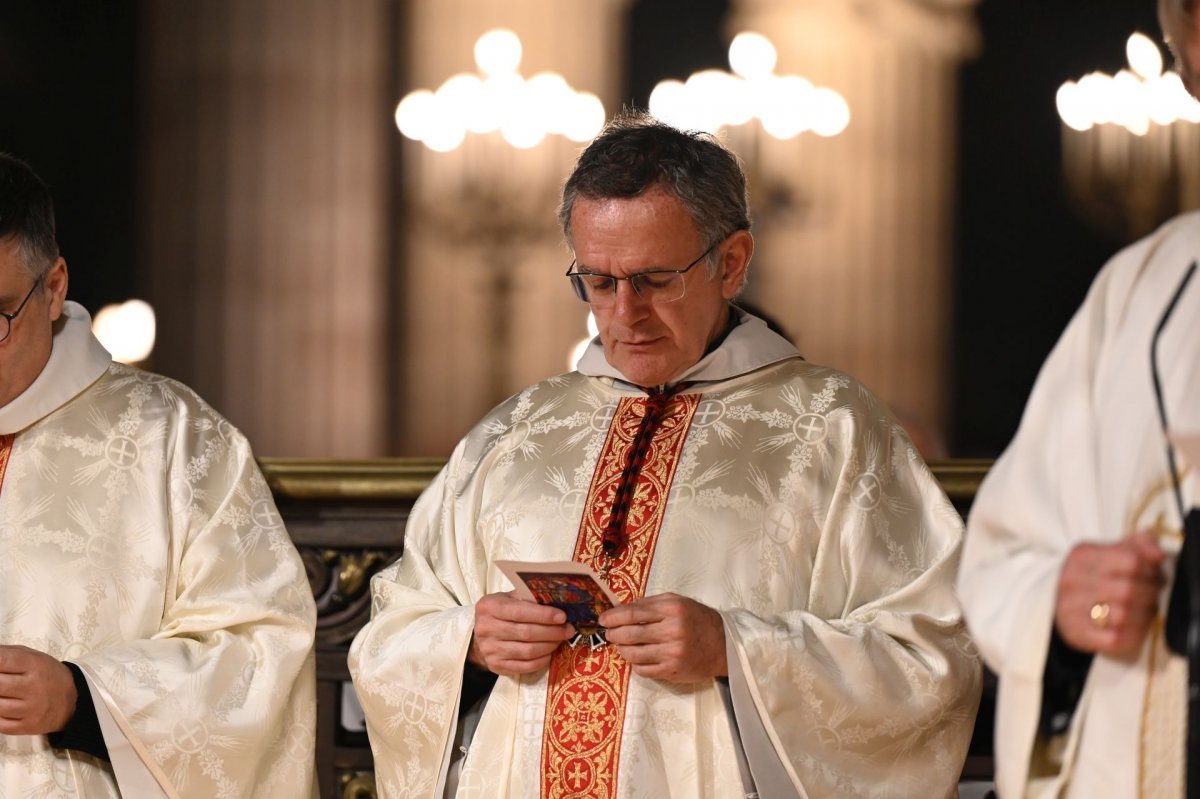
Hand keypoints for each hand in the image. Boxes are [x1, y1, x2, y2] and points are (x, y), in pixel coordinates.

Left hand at [0, 645, 76, 734]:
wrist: (70, 701)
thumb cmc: (45, 674)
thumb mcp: (33, 657)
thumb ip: (7, 654)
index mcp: (35, 665)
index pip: (3, 660)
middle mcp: (34, 687)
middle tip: (1, 681)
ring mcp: (31, 709)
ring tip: (3, 694)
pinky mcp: (26, 727)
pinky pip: (0, 724)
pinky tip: (3, 708)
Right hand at [470, 591, 573, 675]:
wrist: (479, 637)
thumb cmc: (499, 613)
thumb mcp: (507, 599)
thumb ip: (526, 598)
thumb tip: (556, 600)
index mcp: (489, 607)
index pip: (520, 611)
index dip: (544, 615)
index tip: (562, 617)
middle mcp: (487, 629)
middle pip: (526, 633)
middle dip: (552, 632)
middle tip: (568, 630)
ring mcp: (490, 650)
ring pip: (527, 651)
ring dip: (549, 646)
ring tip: (560, 640)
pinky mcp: (496, 666)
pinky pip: (525, 666)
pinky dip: (541, 660)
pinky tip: (550, 653)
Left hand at [600, 593, 726, 681]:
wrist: (723, 644)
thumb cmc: (698, 619)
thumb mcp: (677, 602)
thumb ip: (650, 603)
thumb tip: (622, 608)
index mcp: (672, 610)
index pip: (633, 613)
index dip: (613, 616)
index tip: (603, 619)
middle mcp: (672, 631)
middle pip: (630, 633)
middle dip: (613, 634)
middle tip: (608, 633)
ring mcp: (672, 653)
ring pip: (633, 653)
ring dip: (621, 649)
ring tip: (620, 645)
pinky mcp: (672, 671)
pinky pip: (643, 669)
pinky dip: (634, 663)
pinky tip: (634, 657)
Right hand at [1055, 531, 1164, 657]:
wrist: (1060, 605)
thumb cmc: (1095, 578)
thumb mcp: (1112, 553)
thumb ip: (1140, 545)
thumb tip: (1157, 554)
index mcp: (1082, 556)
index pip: (1132, 561)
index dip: (1151, 570)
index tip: (1154, 575)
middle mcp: (1071, 580)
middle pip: (1129, 589)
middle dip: (1150, 594)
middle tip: (1152, 595)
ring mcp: (1070, 607)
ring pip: (1123, 615)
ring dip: (1141, 616)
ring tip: (1143, 611)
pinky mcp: (1076, 633)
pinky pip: (1115, 638)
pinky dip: (1129, 635)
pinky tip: (1130, 627)